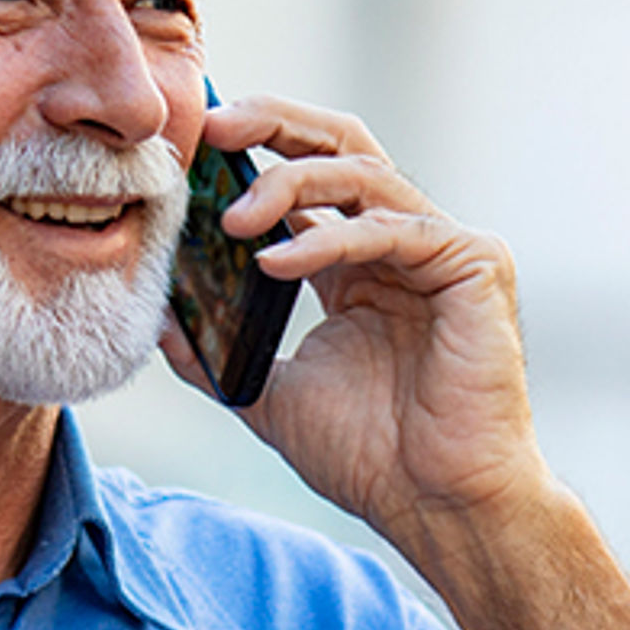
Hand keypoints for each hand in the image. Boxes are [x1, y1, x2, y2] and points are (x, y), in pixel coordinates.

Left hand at [158, 95, 551, 545]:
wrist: (437, 505)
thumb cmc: (371, 457)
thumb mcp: (267, 393)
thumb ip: (216, 350)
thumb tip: (154, 317)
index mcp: (356, 262)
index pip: (306, 179)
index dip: (251, 154)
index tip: (190, 150)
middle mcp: (401, 242)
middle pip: (340, 146)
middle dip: (275, 124)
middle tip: (215, 125)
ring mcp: (442, 247)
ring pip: (362, 173)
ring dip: (289, 183)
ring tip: (231, 218)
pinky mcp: (475, 263)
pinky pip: (392, 227)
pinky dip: (329, 239)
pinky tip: (275, 261)